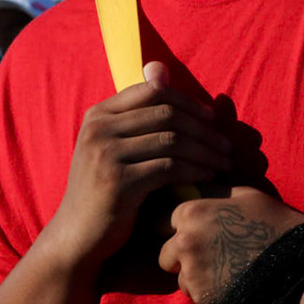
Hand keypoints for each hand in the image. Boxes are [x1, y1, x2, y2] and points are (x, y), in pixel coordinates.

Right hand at [42, 61, 233, 269]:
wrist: (77, 237)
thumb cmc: (103, 191)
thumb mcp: (113, 146)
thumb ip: (137, 113)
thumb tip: (160, 66)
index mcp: (98, 115)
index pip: (152, 91)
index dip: (187, 102)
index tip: (211, 118)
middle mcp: (99, 129)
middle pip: (166, 114)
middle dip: (204, 129)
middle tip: (227, 145)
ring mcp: (106, 154)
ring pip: (172, 140)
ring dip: (206, 151)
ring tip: (225, 162)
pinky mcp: (118, 182)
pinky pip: (169, 167)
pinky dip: (195, 170)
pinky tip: (209, 177)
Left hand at [159, 186, 303, 303]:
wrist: (295, 261)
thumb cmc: (273, 223)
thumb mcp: (244, 195)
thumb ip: (211, 193)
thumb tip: (193, 190)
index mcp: (191, 212)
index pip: (162, 220)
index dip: (178, 227)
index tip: (192, 232)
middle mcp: (184, 242)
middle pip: (165, 253)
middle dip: (180, 255)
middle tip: (209, 255)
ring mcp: (192, 272)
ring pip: (180, 276)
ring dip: (194, 276)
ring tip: (225, 270)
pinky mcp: (202, 297)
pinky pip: (195, 295)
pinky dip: (208, 292)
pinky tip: (230, 283)